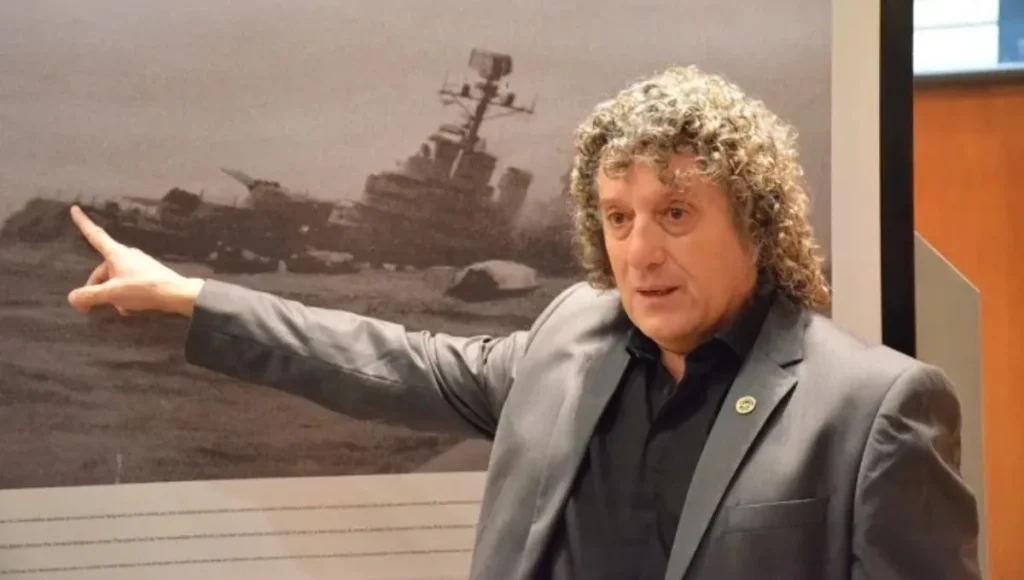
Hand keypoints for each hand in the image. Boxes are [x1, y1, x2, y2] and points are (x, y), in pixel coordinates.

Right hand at [67, 205, 204, 316]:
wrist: (177, 294)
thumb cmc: (143, 289)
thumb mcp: (112, 293)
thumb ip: (90, 295)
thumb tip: (73, 297)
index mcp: (116, 253)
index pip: (95, 235)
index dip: (83, 222)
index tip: (75, 208)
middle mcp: (126, 255)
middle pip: (102, 269)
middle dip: (95, 288)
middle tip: (89, 308)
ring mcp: (138, 263)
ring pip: (115, 278)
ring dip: (111, 294)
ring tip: (118, 309)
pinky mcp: (147, 273)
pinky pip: (128, 283)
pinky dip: (124, 295)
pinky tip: (128, 309)